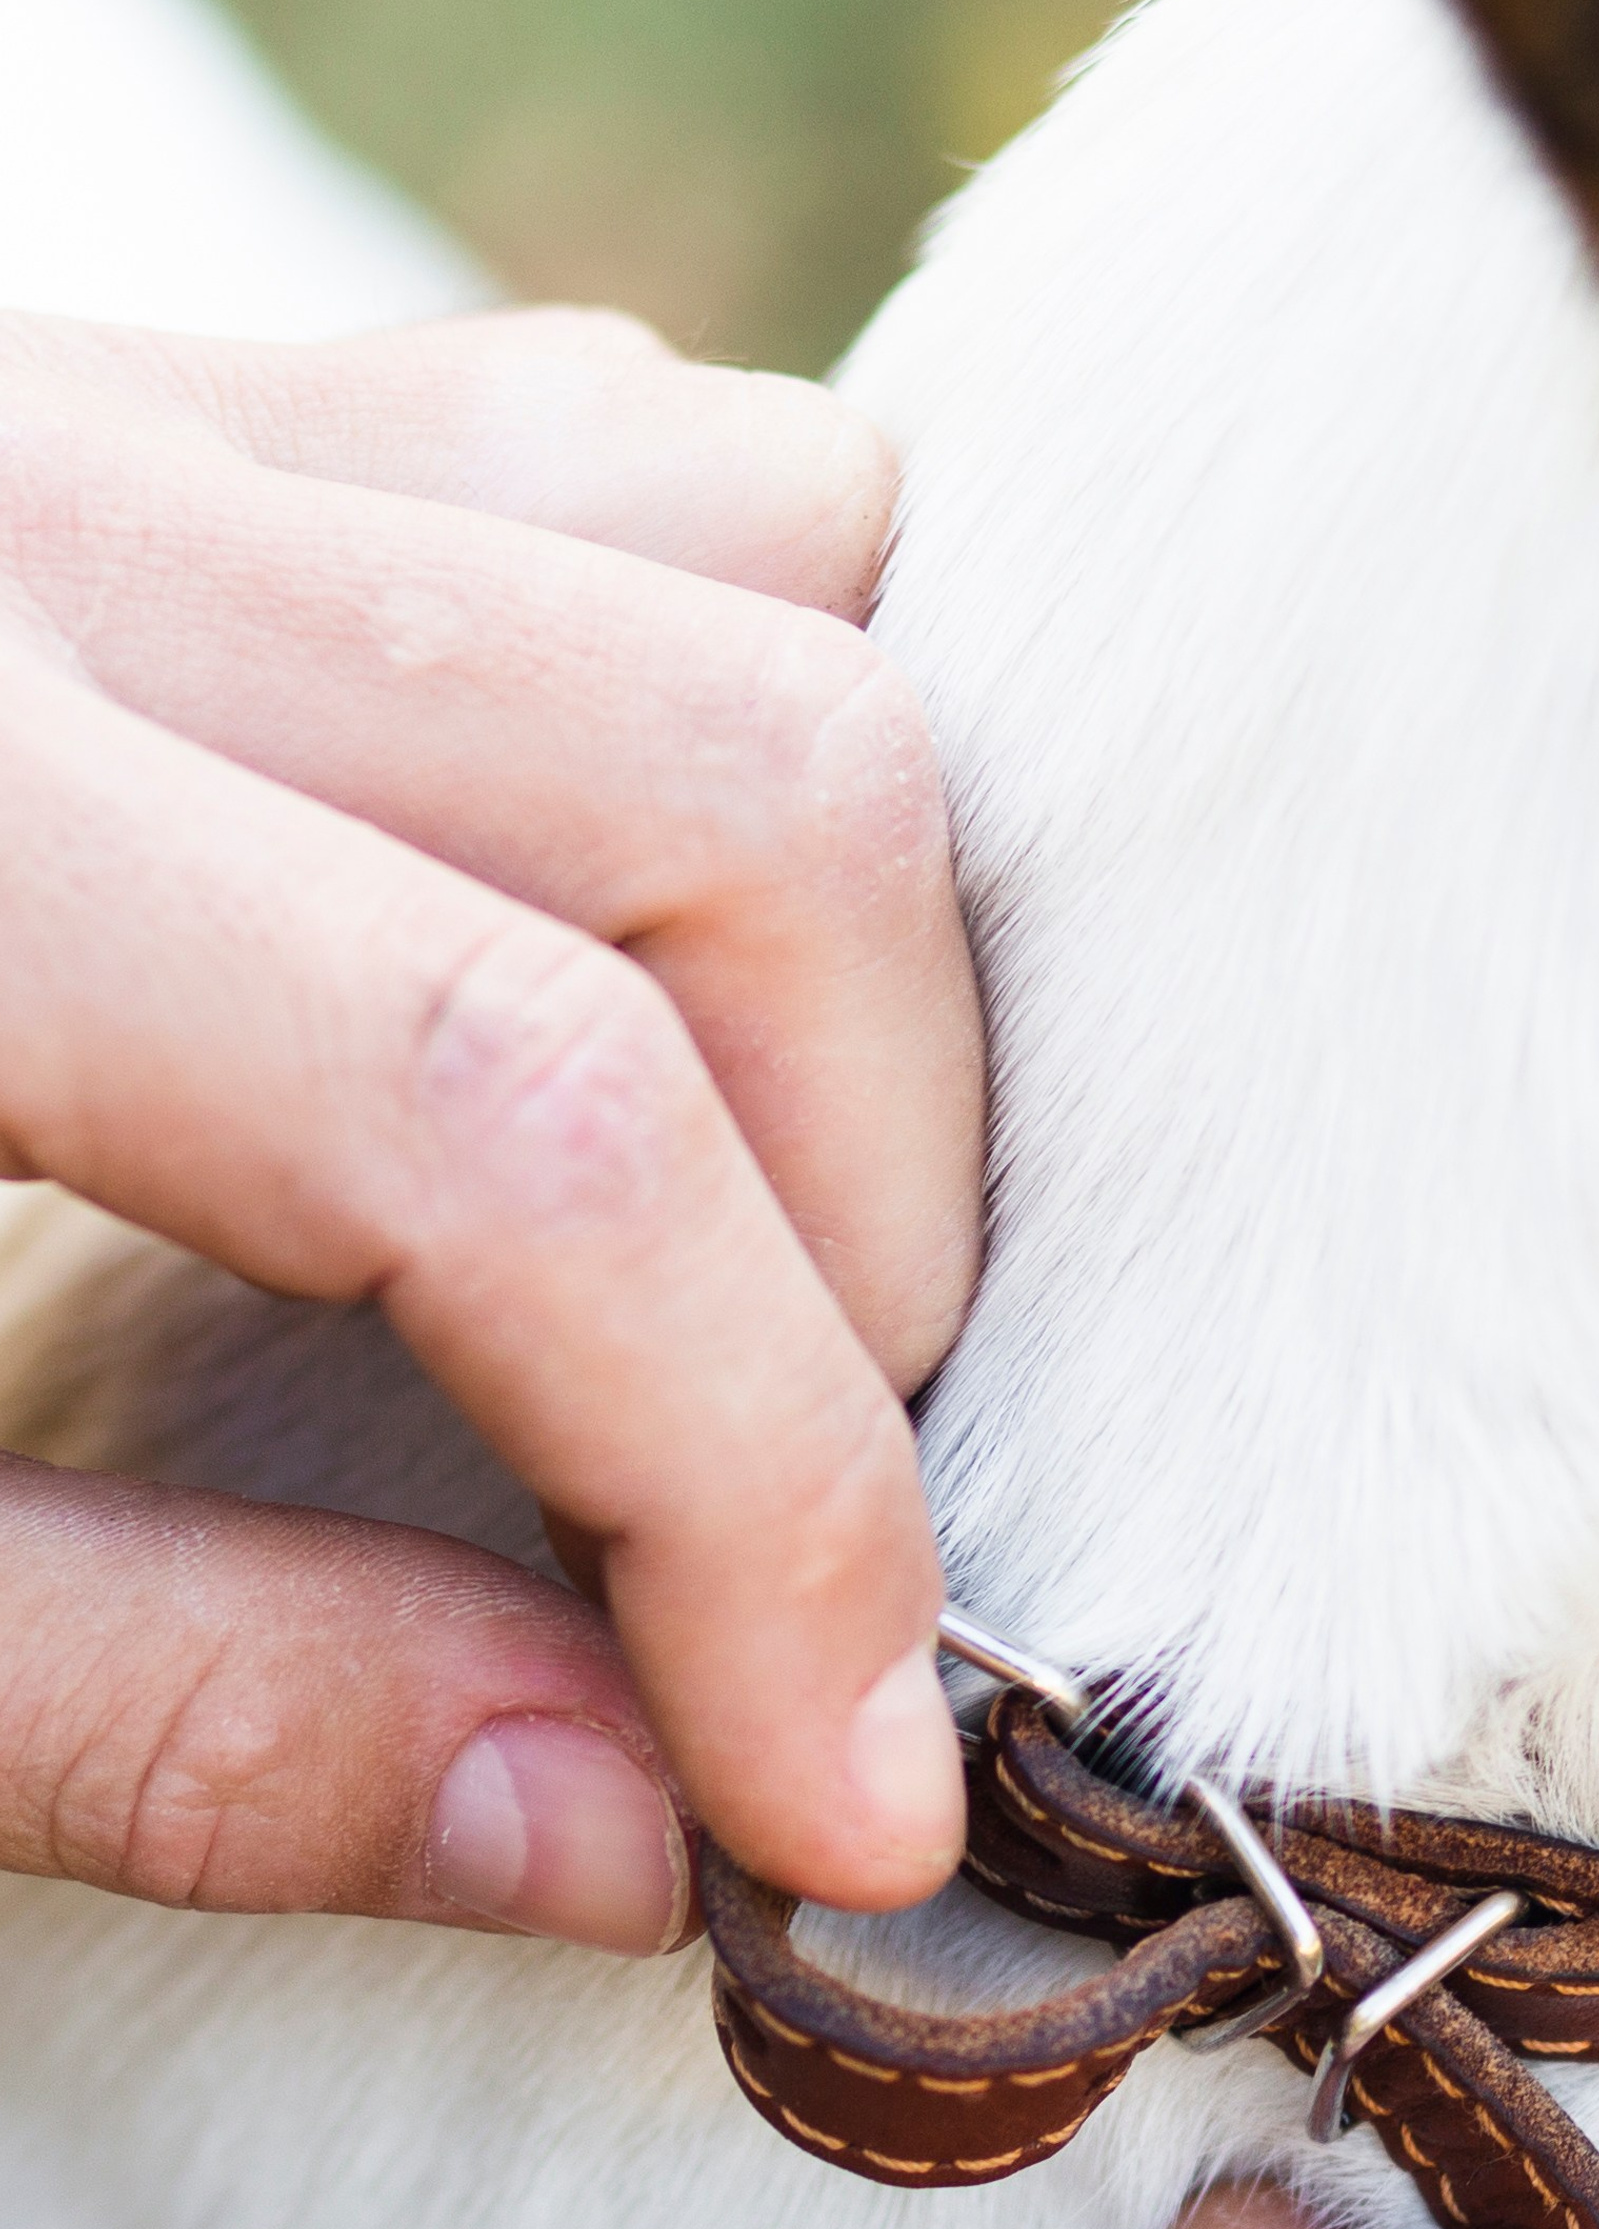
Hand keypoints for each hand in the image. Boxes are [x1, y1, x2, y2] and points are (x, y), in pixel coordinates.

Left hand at [0, 305, 985, 1940]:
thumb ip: (159, 1713)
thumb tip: (633, 1832)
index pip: (522, 1127)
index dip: (767, 1508)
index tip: (851, 1809)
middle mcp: (17, 516)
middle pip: (749, 789)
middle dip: (882, 1243)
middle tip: (782, 1560)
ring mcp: (84, 396)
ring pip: (752, 549)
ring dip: (859, 966)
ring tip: (763, 1275)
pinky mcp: (119, 397)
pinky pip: (601, 470)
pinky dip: (740, 743)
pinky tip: (661, 1009)